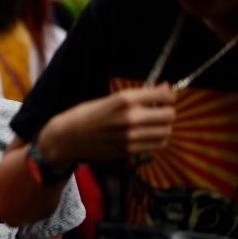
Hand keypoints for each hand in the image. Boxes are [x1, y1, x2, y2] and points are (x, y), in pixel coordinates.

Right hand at [40, 83, 175, 164]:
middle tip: (159, 111)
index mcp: (124, 100)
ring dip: (163, 127)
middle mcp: (130, 118)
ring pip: (166, 132)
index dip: (168, 96)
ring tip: (152, 124)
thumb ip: (139, 96)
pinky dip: (157, 140)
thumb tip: (165, 88)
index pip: (164, 96)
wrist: (68, 137)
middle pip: (169, 115)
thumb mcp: (110, 99)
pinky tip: (147, 135)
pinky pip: (156, 145)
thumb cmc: (86, 115)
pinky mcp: (129, 150)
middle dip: (167, 112)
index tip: (164, 98)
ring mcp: (130, 136)